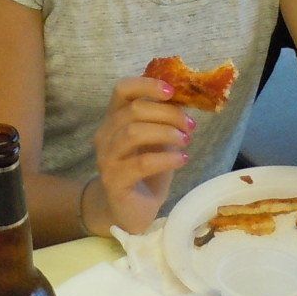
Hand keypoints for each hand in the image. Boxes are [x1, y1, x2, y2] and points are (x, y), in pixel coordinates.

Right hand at [93, 75, 192, 235]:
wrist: (130, 210)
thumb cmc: (146, 171)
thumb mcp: (158, 140)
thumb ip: (165, 119)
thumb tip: (188, 98)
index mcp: (114, 118)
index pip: (122, 90)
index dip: (146, 85)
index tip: (172, 91)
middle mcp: (105, 135)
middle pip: (133, 111)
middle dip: (167, 114)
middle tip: (190, 125)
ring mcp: (106, 158)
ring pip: (133, 133)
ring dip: (166, 133)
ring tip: (186, 141)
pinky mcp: (114, 181)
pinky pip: (141, 163)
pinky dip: (166, 158)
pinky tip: (182, 160)